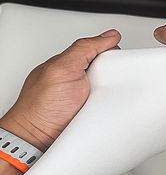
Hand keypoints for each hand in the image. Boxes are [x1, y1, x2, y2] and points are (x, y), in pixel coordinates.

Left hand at [0, 29, 120, 151]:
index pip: (100, 50)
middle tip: (110, 80)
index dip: (112, 52)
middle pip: (108, 69)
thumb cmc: (41, 106)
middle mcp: (79, 79)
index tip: (119, 56)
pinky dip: (112, 106)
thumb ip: (84, 49)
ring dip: (114, 91)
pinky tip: (108, 108)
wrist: (37, 138)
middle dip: (115, 73)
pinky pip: (108, 105)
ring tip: (107, 96)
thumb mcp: (62, 68)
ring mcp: (86, 97)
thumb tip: (108, 36)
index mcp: (72, 63)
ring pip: (111, 88)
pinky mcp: (92, 112)